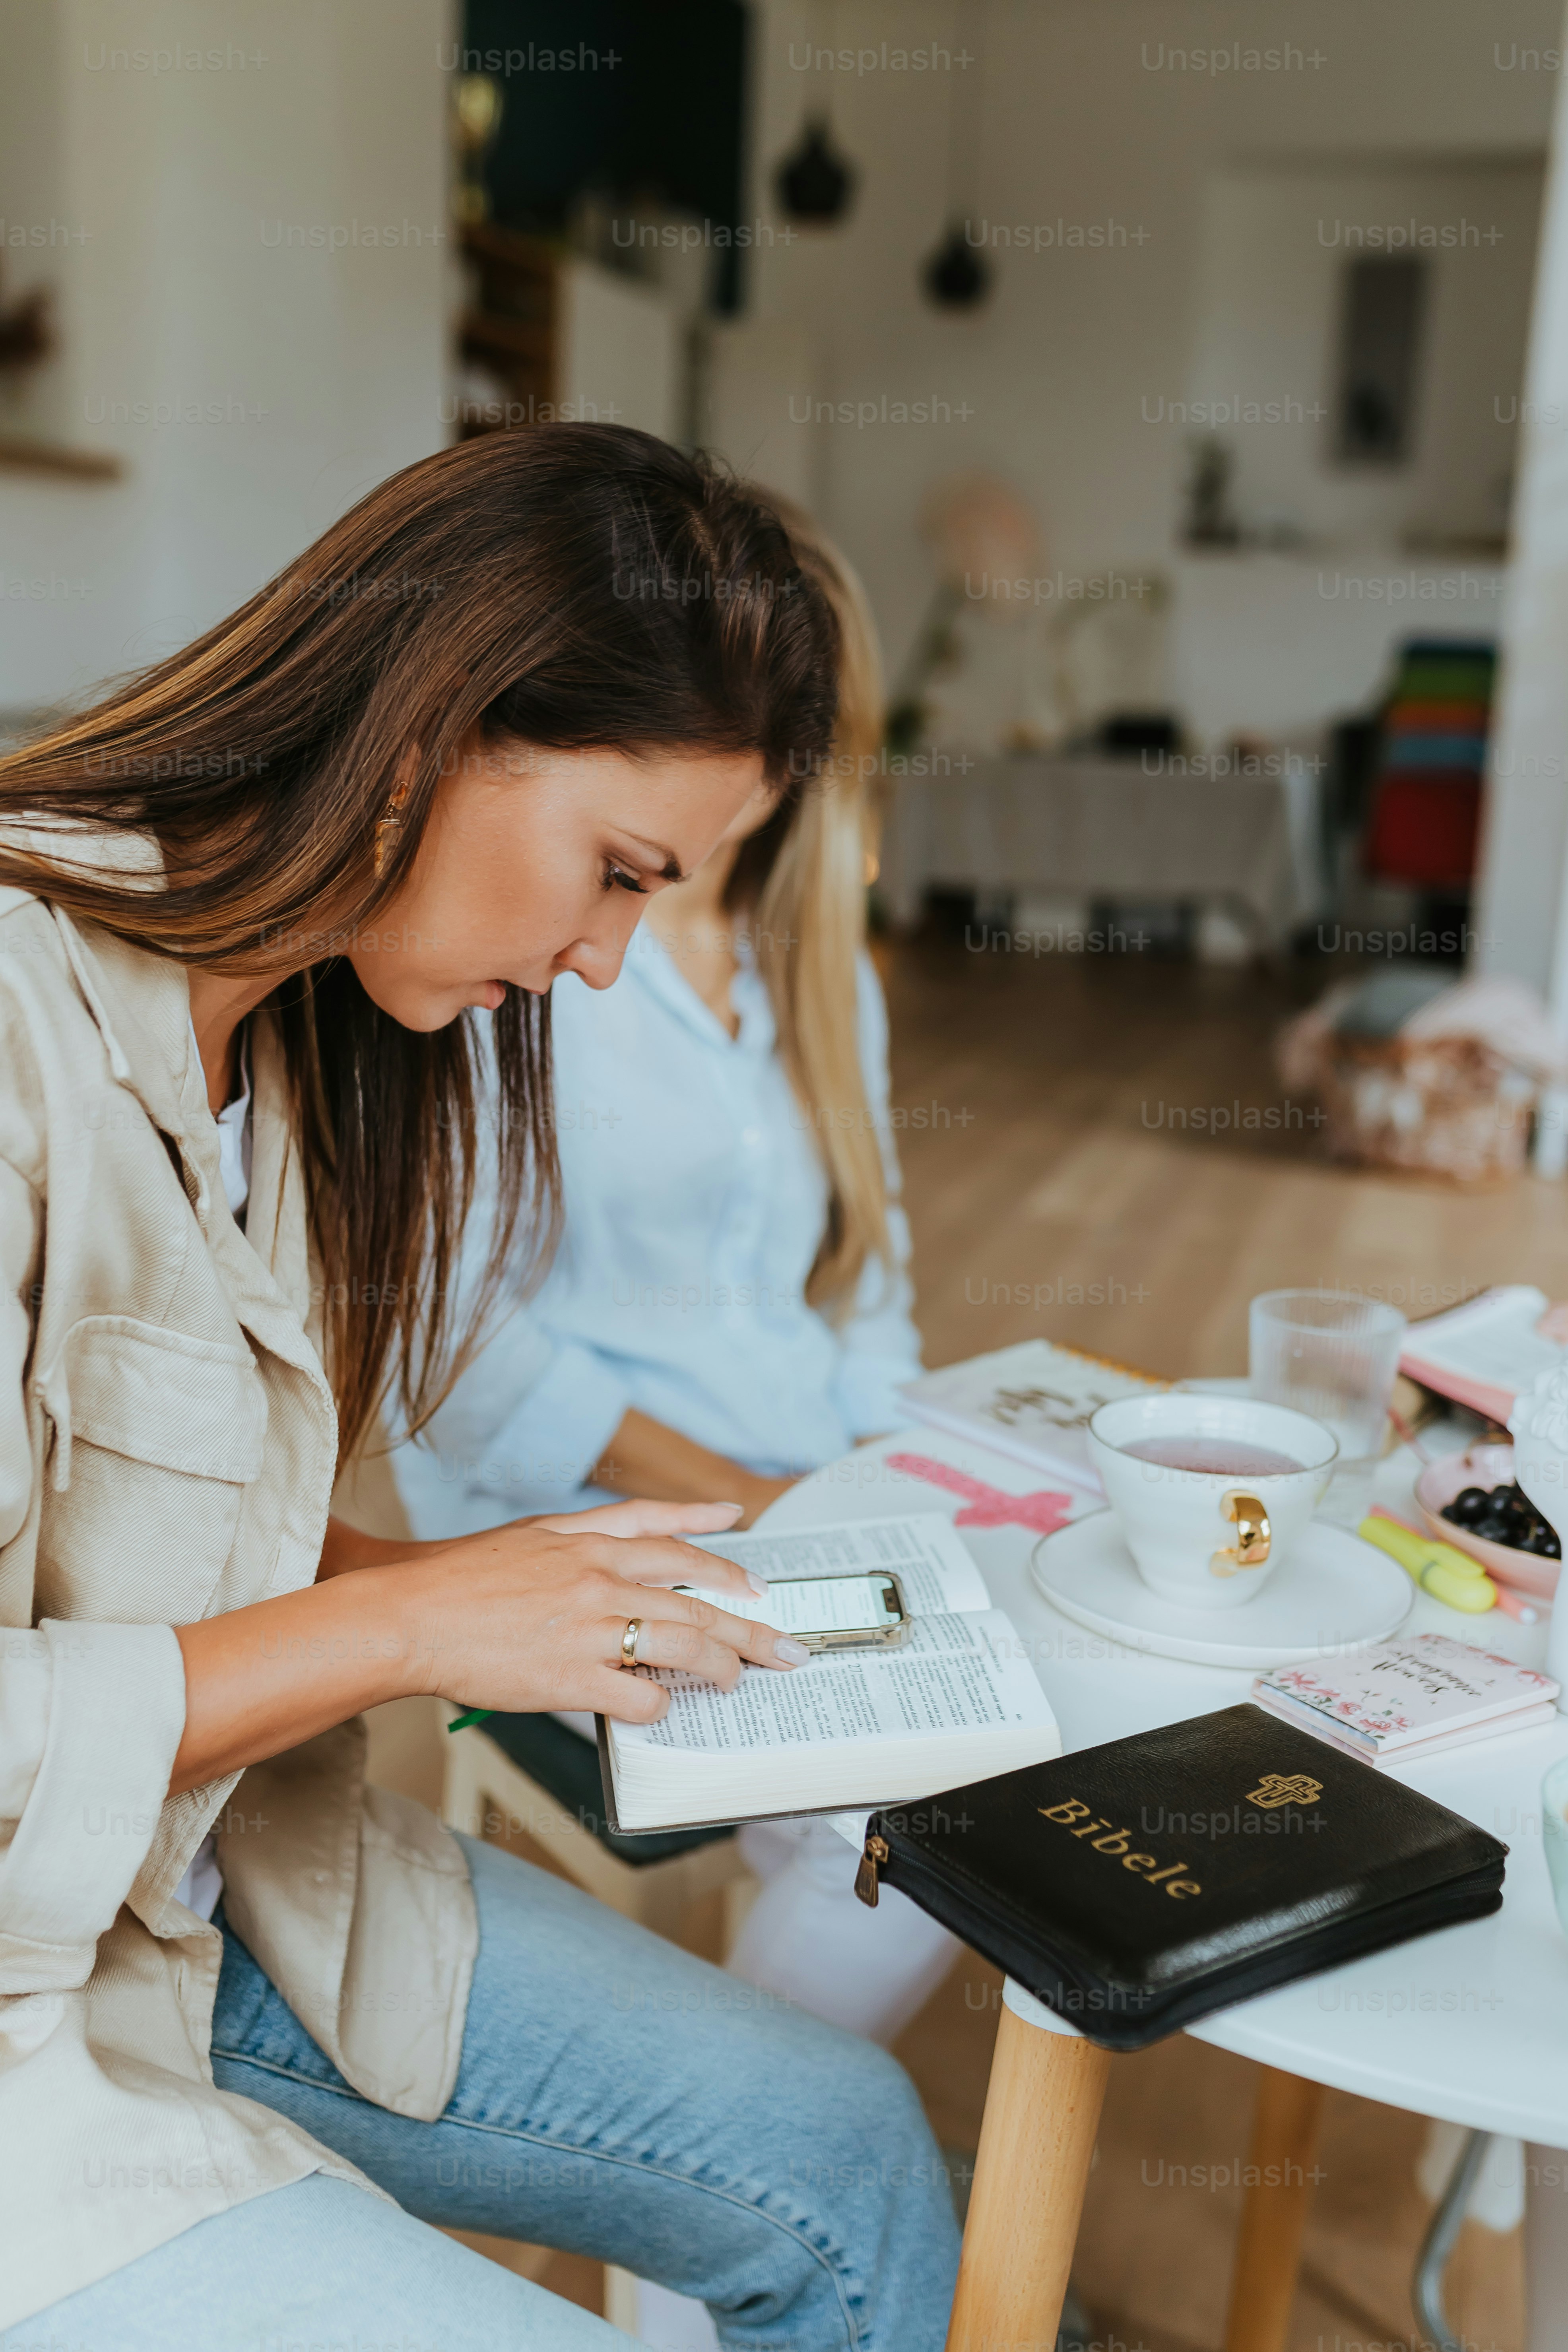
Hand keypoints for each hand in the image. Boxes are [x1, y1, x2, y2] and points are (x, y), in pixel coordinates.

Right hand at [400, 1499, 807, 1723]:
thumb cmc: (465, 1581)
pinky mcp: (571, 1676)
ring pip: (683, 1644)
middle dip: (750, 1626)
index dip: (722, 1558)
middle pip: (697, 1598)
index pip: (673, 1540)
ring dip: (720, 1666)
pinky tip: (660, 1710)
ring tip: (736, 1681)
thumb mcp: (533, 1534)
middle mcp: (598, 1577)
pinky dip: (659, 1706)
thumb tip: (646, 1534)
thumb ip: (595, 1530)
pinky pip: (639, 1696)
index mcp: (587, 1543)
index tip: (756, 1581)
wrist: (410, 1616)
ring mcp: (588, 1627)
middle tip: (786, 1648)